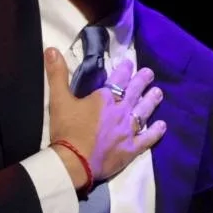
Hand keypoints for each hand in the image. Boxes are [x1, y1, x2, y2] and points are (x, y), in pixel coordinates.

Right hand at [44, 47, 166, 187]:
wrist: (73, 162)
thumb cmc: (66, 130)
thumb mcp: (58, 100)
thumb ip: (56, 74)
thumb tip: (51, 49)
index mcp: (104, 99)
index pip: (118, 79)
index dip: (125, 70)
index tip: (130, 63)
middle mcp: (120, 112)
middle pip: (134, 93)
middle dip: (142, 81)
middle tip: (149, 74)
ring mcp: (128, 131)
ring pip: (143, 112)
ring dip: (151, 101)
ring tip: (158, 93)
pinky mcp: (130, 149)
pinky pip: (147, 139)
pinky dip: (155, 132)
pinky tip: (162, 126)